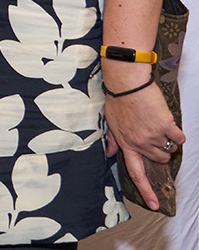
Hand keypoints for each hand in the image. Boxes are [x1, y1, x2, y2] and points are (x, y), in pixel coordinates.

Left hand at [103, 66, 183, 209]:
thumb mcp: (110, 123)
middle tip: (154, 136)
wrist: (127, 84)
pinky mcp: (166, 126)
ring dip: (168, 141)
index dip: (146, 191)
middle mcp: (139, 144)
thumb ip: (112, 141)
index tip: (155, 205)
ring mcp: (153, 136)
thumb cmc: (117, 101)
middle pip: (159, 160)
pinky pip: (179, 139)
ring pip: (170, 150)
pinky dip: (177, 133)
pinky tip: (168, 123)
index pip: (136, 173)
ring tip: (157, 126)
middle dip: (160, 152)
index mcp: (125, 144)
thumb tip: (110, 154)